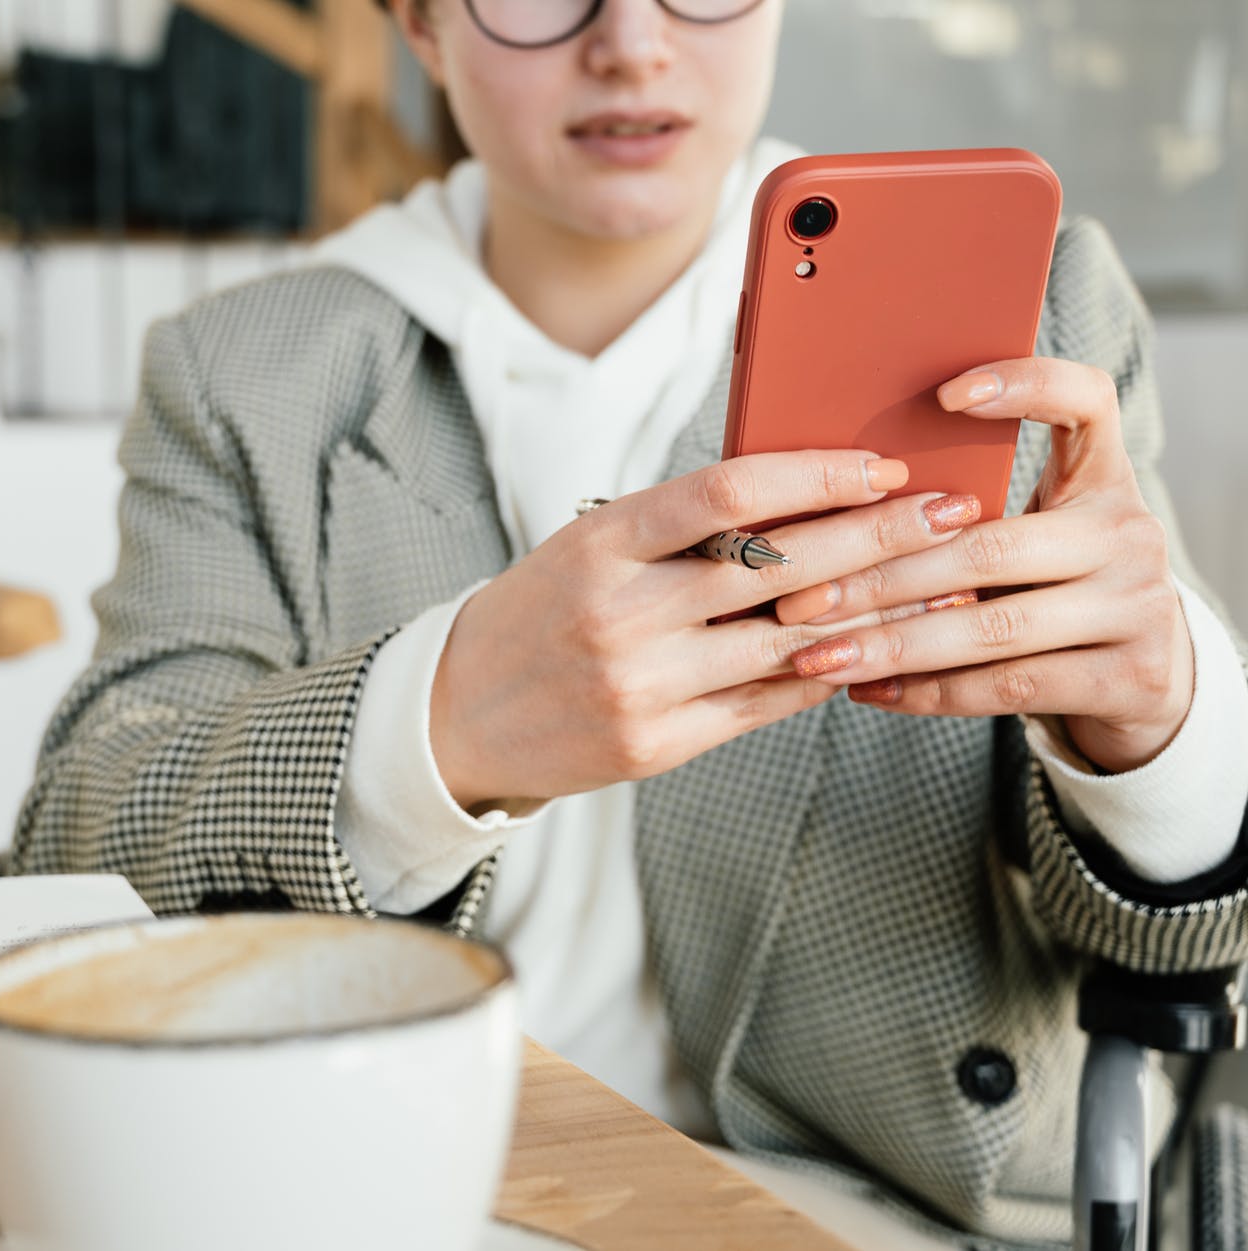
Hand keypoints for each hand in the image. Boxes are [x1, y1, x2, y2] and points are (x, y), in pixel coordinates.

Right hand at [428, 450, 981, 809]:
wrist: (457, 714)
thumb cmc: (537, 612)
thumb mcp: (586, 545)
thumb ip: (678, 527)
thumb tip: (801, 492)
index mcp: (600, 544)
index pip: (727, 493)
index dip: (817, 476)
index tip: (883, 467)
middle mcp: (621, 613)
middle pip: (778, 566)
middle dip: (882, 535)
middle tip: (956, 512)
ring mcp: (640, 686)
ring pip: (789, 642)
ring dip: (880, 610)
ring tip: (947, 584)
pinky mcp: (657, 746)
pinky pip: (766, 705)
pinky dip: (829, 673)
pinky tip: (881, 648)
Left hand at [771, 358, 1193, 773]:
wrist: (1146, 673)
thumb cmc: (1049, 585)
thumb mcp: (1032, 530)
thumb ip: (965, 506)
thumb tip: (832, 494)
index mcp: (1104, 476)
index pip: (1086, 402)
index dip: (1026, 386)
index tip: (944, 395)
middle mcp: (1131, 534)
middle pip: (992, 546)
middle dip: (881, 576)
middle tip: (799, 597)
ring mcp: (1138, 608)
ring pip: (993, 626)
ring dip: (891, 644)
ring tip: (816, 655)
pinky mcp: (1130, 679)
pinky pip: (1008, 687)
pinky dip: (929, 692)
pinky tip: (867, 690)